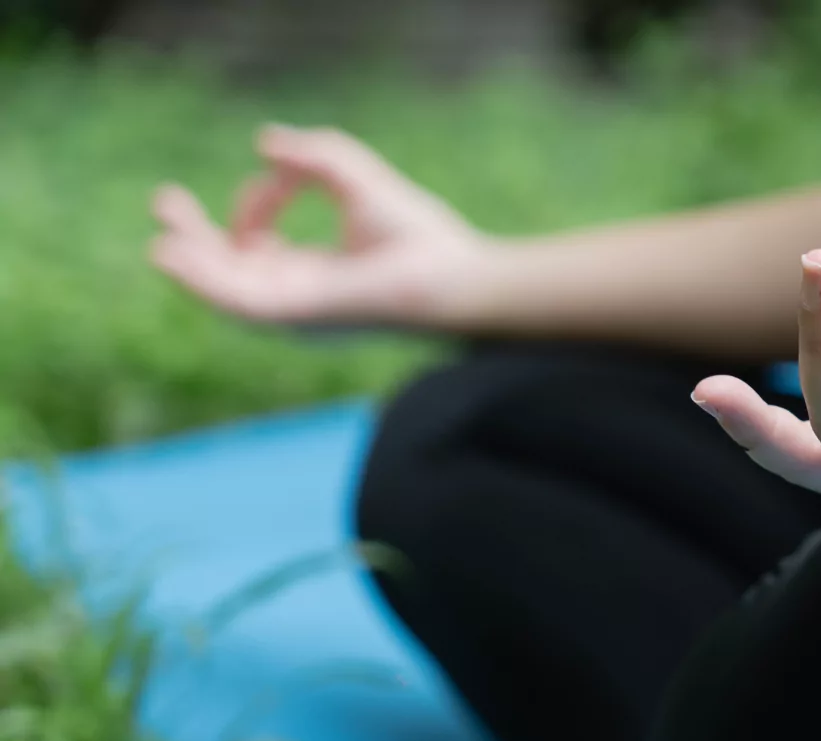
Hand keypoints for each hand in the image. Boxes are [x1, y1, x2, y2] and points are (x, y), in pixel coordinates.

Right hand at [149, 125, 487, 325]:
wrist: (455, 272)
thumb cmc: (419, 235)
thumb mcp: (358, 179)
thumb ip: (316, 155)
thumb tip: (265, 142)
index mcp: (312, 273)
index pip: (258, 245)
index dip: (254, 203)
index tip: (277, 168)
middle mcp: (298, 296)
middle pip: (228, 273)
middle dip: (193, 241)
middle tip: (164, 202)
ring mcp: (294, 309)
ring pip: (223, 290)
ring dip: (188, 260)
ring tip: (161, 231)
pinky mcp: (296, 313)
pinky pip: (236, 301)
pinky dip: (203, 280)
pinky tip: (174, 254)